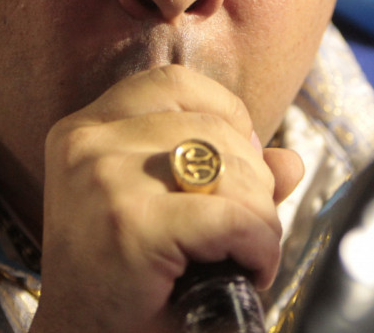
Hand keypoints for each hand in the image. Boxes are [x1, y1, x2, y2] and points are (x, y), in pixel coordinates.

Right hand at [30, 65, 304, 332]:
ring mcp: (106, 178)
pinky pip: (233, 217)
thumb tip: (289, 161)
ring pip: (232, 168)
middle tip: (243, 231)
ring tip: (242, 253)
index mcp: (84, 129)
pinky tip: (248, 269)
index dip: (227, 120)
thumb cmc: (118, 286)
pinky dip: (259, 245)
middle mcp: (88, 142)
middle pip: (215, 128)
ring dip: (259, 216)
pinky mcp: (131, 223)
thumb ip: (227, 179)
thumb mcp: (166, 218)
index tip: (237, 170)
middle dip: (252, 181)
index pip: (177, 85)